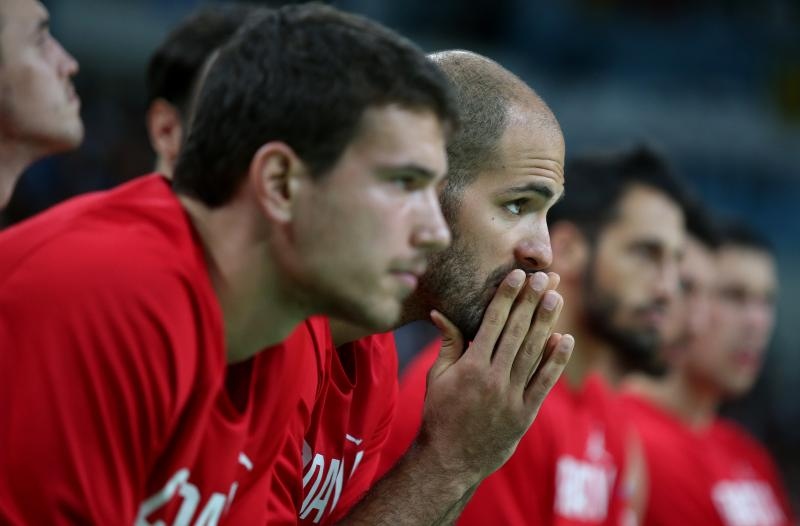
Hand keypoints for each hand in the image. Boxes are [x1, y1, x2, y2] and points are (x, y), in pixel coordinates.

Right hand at [417, 269, 573, 481]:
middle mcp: (493, 379)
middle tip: (545, 277)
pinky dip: (556, 361)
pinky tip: (565, 339)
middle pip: (517, 333)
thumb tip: (440, 311)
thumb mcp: (436, 377)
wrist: (451, 459)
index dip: (506, 297)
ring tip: (557, 298)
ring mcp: (511, 397)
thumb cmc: (439, 414)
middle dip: (531, 302)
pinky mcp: (525, 413)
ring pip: (533, 353)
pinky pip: (544, 383)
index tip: (517, 275)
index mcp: (470, 367)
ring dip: (546, 323)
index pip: (492, 323)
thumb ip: (446, 343)